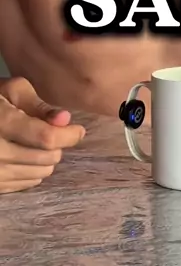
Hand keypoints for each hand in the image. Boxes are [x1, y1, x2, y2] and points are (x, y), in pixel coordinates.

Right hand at [0, 77, 85, 193]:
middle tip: (51, 132)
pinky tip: (26, 156)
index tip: (79, 130)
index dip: (68, 135)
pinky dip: (34, 170)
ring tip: (37, 143)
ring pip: (40, 173)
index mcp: (3, 123)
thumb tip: (65, 119)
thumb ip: (39, 105)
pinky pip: (27, 183)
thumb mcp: (14, 91)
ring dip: (47, 159)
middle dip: (57, 145)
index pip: (46, 137)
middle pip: (46, 157)